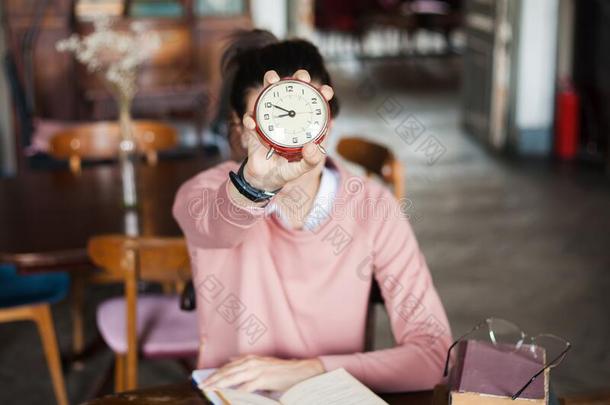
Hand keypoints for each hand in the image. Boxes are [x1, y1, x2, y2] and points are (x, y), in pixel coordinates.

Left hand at [201, 355, 324, 392]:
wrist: (299, 371)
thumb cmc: (280, 370)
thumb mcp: (261, 363)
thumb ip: (246, 362)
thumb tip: (231, 360)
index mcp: (250, 359)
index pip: (228, 367)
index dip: (215, 374)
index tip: (204, 379)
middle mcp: (251, 362)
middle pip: (227, 372)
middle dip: (213, 379)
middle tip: (201, 386)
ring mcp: (256, 370)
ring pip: (232, 377)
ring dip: (219, 384)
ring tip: (209, 390)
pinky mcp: (262, 379)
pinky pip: (245, 387)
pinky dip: (236, 392)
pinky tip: (228, 396)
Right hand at [241, 69, 333, 191]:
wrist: (264, 179)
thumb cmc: (286, 170)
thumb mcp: (302, 168)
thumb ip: (310, 160)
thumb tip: (312, 146)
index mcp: (304, 125)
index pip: (315, 104)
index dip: (322, 94)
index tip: (326, 91)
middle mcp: (288, 117)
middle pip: (294, 91)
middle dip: (299, 79)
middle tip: (302, 77)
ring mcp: (271, 119)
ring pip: (271, 95)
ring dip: (270, 84)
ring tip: (272, 80)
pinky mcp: (255, 127)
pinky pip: (251, 119)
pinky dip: (250, 119)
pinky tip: (251, 123)